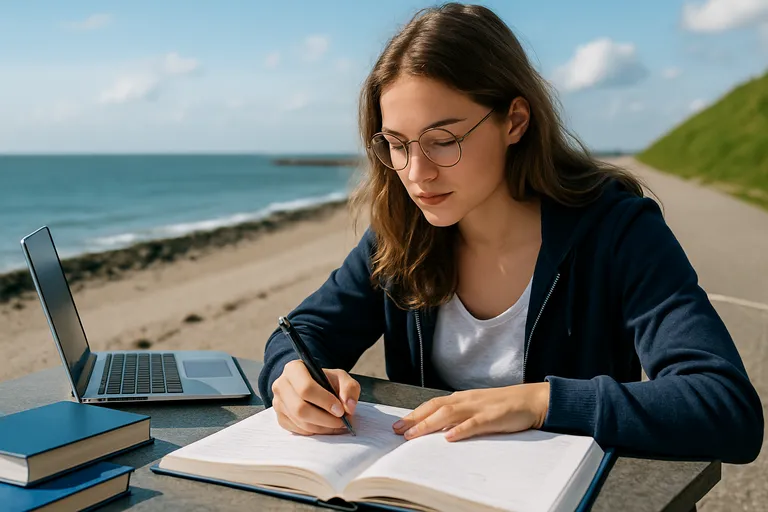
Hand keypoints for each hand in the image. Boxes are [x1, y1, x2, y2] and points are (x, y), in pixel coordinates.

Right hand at [271, 360, 359, 435]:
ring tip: (337, 425)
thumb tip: (349, 407)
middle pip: (300, 408)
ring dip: (322, 427)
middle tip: (341, 422)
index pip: (306, 388)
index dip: (325, 401)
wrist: (314, 386)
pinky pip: (297, 430)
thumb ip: (349, 388)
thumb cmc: (327, 381)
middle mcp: (281, 385)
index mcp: (294, 369)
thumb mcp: (341, 378)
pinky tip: (326, 427)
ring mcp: (278, 403)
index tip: (340, 410)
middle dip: (324, 419)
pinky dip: (315, 432)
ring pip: (299, 422)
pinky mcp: (280, 418)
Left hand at [392, 382, 549, 441]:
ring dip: (428, 424)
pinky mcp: (492, 417)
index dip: (414, 414)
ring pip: (449, 414)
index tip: (398, 425)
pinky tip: (449, 437)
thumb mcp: (477, 407)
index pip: (432, 404)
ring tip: (413, 434)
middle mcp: (466, 400)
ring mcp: (479, 408)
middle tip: (397, 431)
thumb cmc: (503, 405)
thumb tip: (439, 428)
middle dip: (414, 419)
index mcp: (462, 398)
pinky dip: (460, 430)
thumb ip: (460, 415)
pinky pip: (474, 424)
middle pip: (435, 407)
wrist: (531, 399)